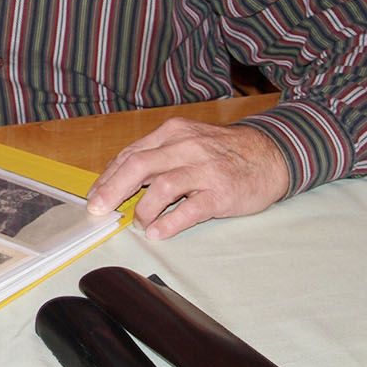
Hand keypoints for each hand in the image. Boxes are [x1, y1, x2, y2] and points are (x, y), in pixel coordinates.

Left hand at [85, 117, 289, 239]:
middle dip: (112, 190)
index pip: (131, 154)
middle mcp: (186, 147)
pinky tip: (158, 232)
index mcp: (173, 133)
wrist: (271, 154)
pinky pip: (190, 209)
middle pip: (139, 166)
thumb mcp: (188, 142)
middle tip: (99, 209)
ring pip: (162, 187)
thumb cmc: (223, 152)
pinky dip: (169, 223)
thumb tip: (120, 180)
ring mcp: (204, 169)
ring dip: (143, 209)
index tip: (95, 196)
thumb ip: (158, 157)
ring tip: (139, 224)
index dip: (108, 177)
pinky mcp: (221, 192)